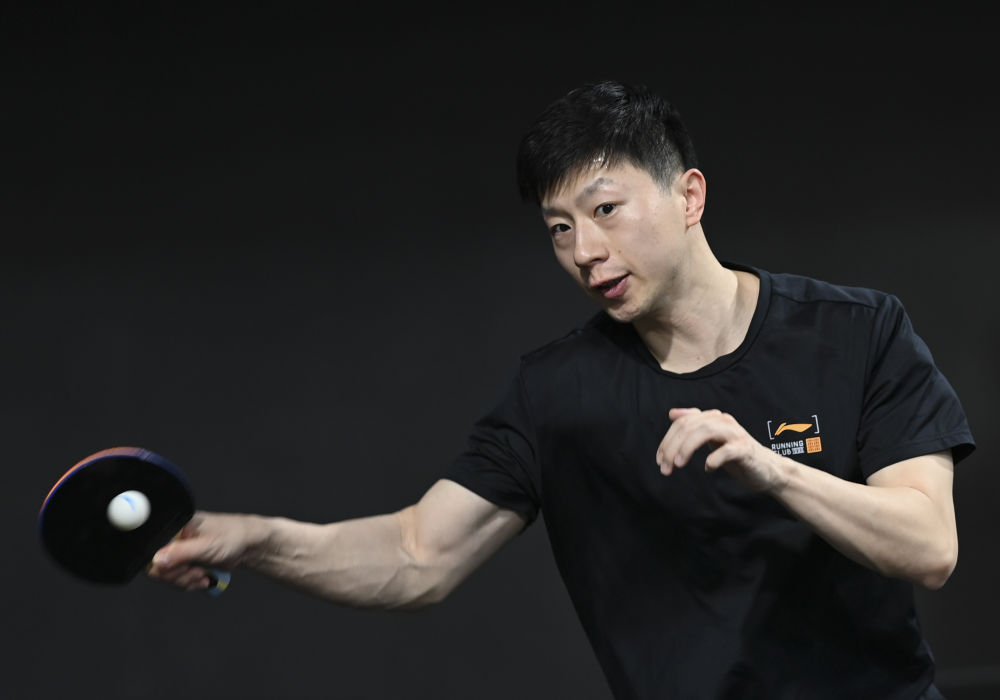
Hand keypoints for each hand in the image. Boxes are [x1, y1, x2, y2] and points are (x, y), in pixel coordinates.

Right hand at [147, 511, 255, 591]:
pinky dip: (190, 583)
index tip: (180, 567)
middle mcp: (175, 538)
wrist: (248, 545)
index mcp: (176, 526)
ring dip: (186, 580)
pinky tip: (204, 578)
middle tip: (195, 572)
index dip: (162, 563)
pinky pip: (178, 579)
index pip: (153, 548)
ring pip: (168, 576)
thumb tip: (157, 559)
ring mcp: (180, 552)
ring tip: (202, 575)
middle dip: (178, 574)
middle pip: (158, 566)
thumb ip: (181, 552)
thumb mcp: (206, 545)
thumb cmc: (232, 536)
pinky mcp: (187, 563)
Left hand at [655, 408, 785, 492]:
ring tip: (678, 464)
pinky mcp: (745, 449)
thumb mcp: (711, 439)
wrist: (767, 470)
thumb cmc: (735, 455)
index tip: (658, 459)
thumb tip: (672, 414)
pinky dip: (714, 459)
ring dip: (687, 448)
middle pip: (690, 426)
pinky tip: (708, 469)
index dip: (667, 440)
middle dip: (672, 447)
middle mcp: (723, 421)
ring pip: (706, 431)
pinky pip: (726, 450)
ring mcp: (735, 434)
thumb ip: (693, 426)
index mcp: (713, 418)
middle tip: (664, 467)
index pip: (683, 422)